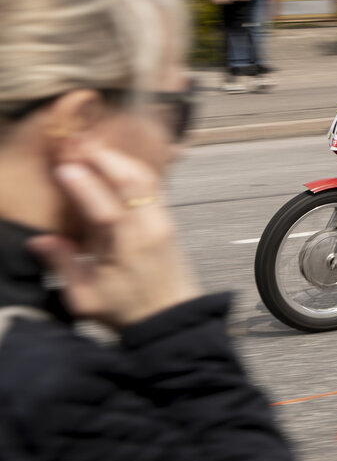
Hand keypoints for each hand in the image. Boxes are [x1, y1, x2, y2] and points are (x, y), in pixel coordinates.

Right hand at [26, 142, 199, 329]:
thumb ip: (64, 266)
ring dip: (118, 158)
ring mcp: (163, 221)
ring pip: (146, 177)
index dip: (87, 188)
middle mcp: (151, 230)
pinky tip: (111, 159)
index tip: (65, 168)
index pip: (109, 211)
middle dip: (103, 158)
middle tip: (75, 143)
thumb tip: (40, 239)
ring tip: (89, 144)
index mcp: (129, 251)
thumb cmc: (128, 310)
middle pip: (134, 183)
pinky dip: (131, 166)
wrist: (171, 318)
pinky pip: (153, 183)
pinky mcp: (167, 218)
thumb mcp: (87, 299)